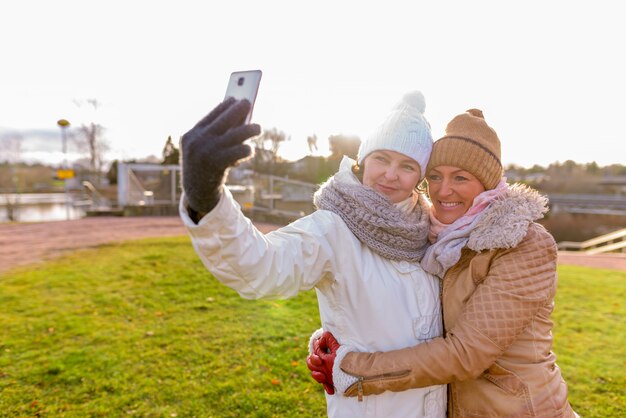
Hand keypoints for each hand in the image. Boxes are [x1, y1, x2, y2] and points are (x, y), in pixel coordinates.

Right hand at [181, 97, 260, 214]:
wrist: (197, 192)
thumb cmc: (204, 166)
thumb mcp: (203, 148)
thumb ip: (216, 133)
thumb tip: (240, 118)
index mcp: (191, 135)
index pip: (210, 115)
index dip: (224, 106)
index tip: (235, 98)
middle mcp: (197, 141)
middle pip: (223, 120)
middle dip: (238, 109)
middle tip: (249, 102)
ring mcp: (207, 152)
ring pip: (235, 135)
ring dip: (250, 129)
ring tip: (258, 128)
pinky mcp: (218, 163)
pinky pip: (239, 151)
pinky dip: (247, 150)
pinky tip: (248, 151)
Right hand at [306, 331, 340, 393]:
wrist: (353, 367)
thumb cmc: (343, 354)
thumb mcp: (336, 346)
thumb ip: (327, 340)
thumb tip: (319, 340)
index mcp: (321, 354)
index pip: (312, 356)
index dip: (314, 358)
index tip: (320, 360)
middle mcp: (320, 363)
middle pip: (310, 364)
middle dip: (314, 365)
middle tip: (321, 365)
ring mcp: (323, 371)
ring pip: (315, 374)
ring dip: (318, 377)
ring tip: (324, 377)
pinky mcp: (328, 379)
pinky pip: (324, 384)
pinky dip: (327, 387)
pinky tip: (331, 390)